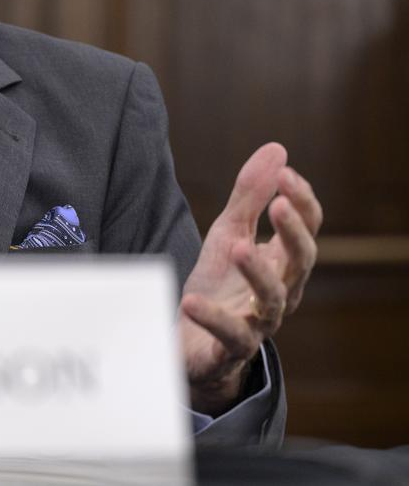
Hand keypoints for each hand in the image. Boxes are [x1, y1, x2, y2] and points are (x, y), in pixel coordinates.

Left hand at [178, 142, 321, 413]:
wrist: (194, 343)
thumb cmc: (220, 285)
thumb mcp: (228, 233)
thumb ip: (250, 196)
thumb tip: (278, 149)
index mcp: (282, 262)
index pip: (307, 229)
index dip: (301, 202)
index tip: (286, 174)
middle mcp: (280, 292)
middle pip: (301, 263)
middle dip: (293, 234)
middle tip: (279, 205)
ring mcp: (258, 323)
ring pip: (273, 300)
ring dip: (258, 273)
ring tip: (238, 247)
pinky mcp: (230, 349)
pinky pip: (229, 336)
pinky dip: (212, 318)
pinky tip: (191, 300)